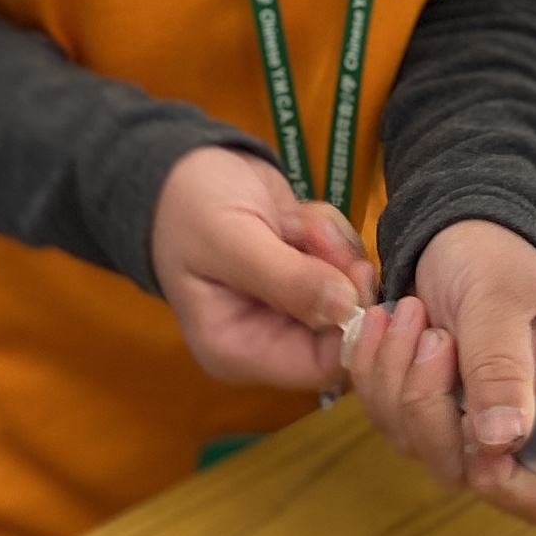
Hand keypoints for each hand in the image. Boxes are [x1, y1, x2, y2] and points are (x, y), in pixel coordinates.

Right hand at [151, 147, 375, 389]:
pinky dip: (331, 233)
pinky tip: (294, 217)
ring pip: (351, 289)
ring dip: (333, 246)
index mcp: (238, 349)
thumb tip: (347, 308)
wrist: (181, 168)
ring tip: (292, 220)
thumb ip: (286, 277)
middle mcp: (268, 337)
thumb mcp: (230, 240)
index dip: (349, 327)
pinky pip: (346, 261)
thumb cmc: (188, 207)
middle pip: (342, 326)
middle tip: (312, 231)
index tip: (354, 273)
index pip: (319, 367)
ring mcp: (290, 306)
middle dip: (338, 272)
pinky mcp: (306, 275)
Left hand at [346, 220, 535, 524]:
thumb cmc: (496, 257)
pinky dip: (372, 369)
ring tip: (408, 312)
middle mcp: (513, 427)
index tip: (471, 437)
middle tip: (433, 336)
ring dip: (396, 378)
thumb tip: (501, 442)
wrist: (454, 227)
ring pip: (412, 443)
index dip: (507, 486)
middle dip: (430, 407)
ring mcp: (461, 420)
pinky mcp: (417, 404)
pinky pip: (381, 415)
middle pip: (464, 473)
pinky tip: (382, 321)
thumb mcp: (502, 301)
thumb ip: (502, 368)